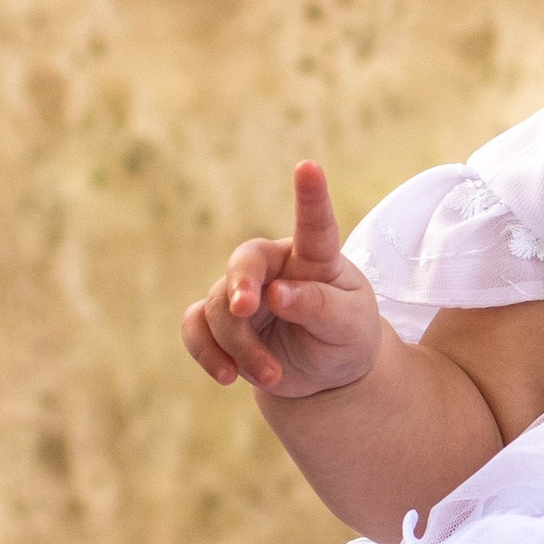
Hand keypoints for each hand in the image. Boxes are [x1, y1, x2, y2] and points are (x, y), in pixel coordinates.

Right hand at [182, 162, 383, 401]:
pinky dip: (207, 353)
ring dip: (242, 347)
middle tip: (247, 309)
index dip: (310, 195)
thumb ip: (318, 306)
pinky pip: (195, 328)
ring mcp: (242, 292)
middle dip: (241, 286)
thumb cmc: (345, 338)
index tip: (309, 167)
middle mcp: (274, 267)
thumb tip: (277, 294)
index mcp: (315, 257)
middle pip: (244, 262)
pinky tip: (227, 377)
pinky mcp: (219, 323)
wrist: (325, 375)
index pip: (314, 224)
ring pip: (221, 309)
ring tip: (274, 375)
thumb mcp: (348, 326)